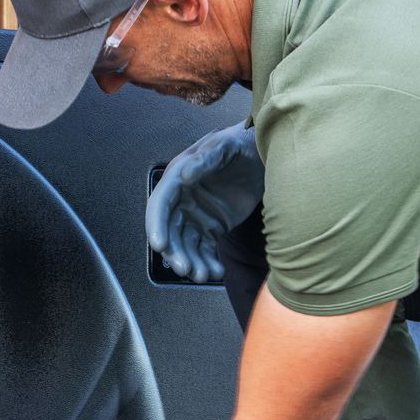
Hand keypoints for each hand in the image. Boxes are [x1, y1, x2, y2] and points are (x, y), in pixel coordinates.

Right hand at [146, 123, 263, 283]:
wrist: (263, 157)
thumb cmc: (240, 145)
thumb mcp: (224, 146)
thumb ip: (205, 159)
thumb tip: (183, 177)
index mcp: (177, 180)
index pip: (160, 206)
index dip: (157, 226)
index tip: (160, 246)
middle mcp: (182, 201)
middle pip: (170, 232)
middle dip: (176, 252)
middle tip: (186, 268)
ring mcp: (196, 217)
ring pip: (187, 246)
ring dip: (192, 262)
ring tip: (204, 275)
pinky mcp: (212, 228)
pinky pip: (205, 250)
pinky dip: (207, 263)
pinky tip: (216, 271)